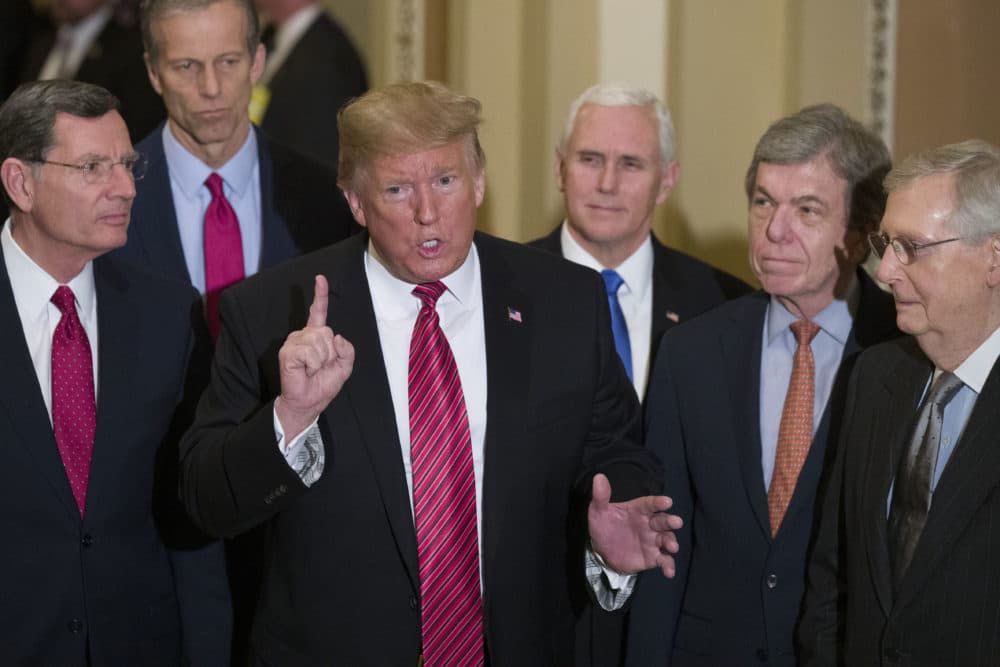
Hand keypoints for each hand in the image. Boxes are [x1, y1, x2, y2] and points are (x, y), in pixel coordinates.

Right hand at [275, 275, 353, 438]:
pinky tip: (306, 371)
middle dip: (330, 353)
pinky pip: (309, 351)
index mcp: (316, 336)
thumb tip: (337, 337)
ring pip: (318, 341)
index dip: (320, 295)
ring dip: (321, 360)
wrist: (308, 403)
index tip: (320, 278)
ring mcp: (294, 342)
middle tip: (320, 367)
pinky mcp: (287, 352)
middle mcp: (303, 336)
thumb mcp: (344, 367)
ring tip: (312, 370)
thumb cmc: (322, 385)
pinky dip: (313, 364)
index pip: (319, 312)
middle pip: (326, 331)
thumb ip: (347, 350)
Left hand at [587, 473, 682, 577]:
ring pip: (666, 539)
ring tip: (672, 547)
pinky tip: (669, 571)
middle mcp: (649, 523)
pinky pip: (664, 560)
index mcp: (638, 510)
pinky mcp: (653, 557)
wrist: (601, 550)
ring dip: (671, 542)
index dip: (658, 502)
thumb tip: (598, 477)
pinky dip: (668, 565)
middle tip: (677, 522)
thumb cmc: (603, 525)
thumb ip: (601, 496)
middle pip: (662, 521)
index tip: (668, 501)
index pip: (650, 504)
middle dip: (670, 521)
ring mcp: (652, 540)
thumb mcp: (598, 511)